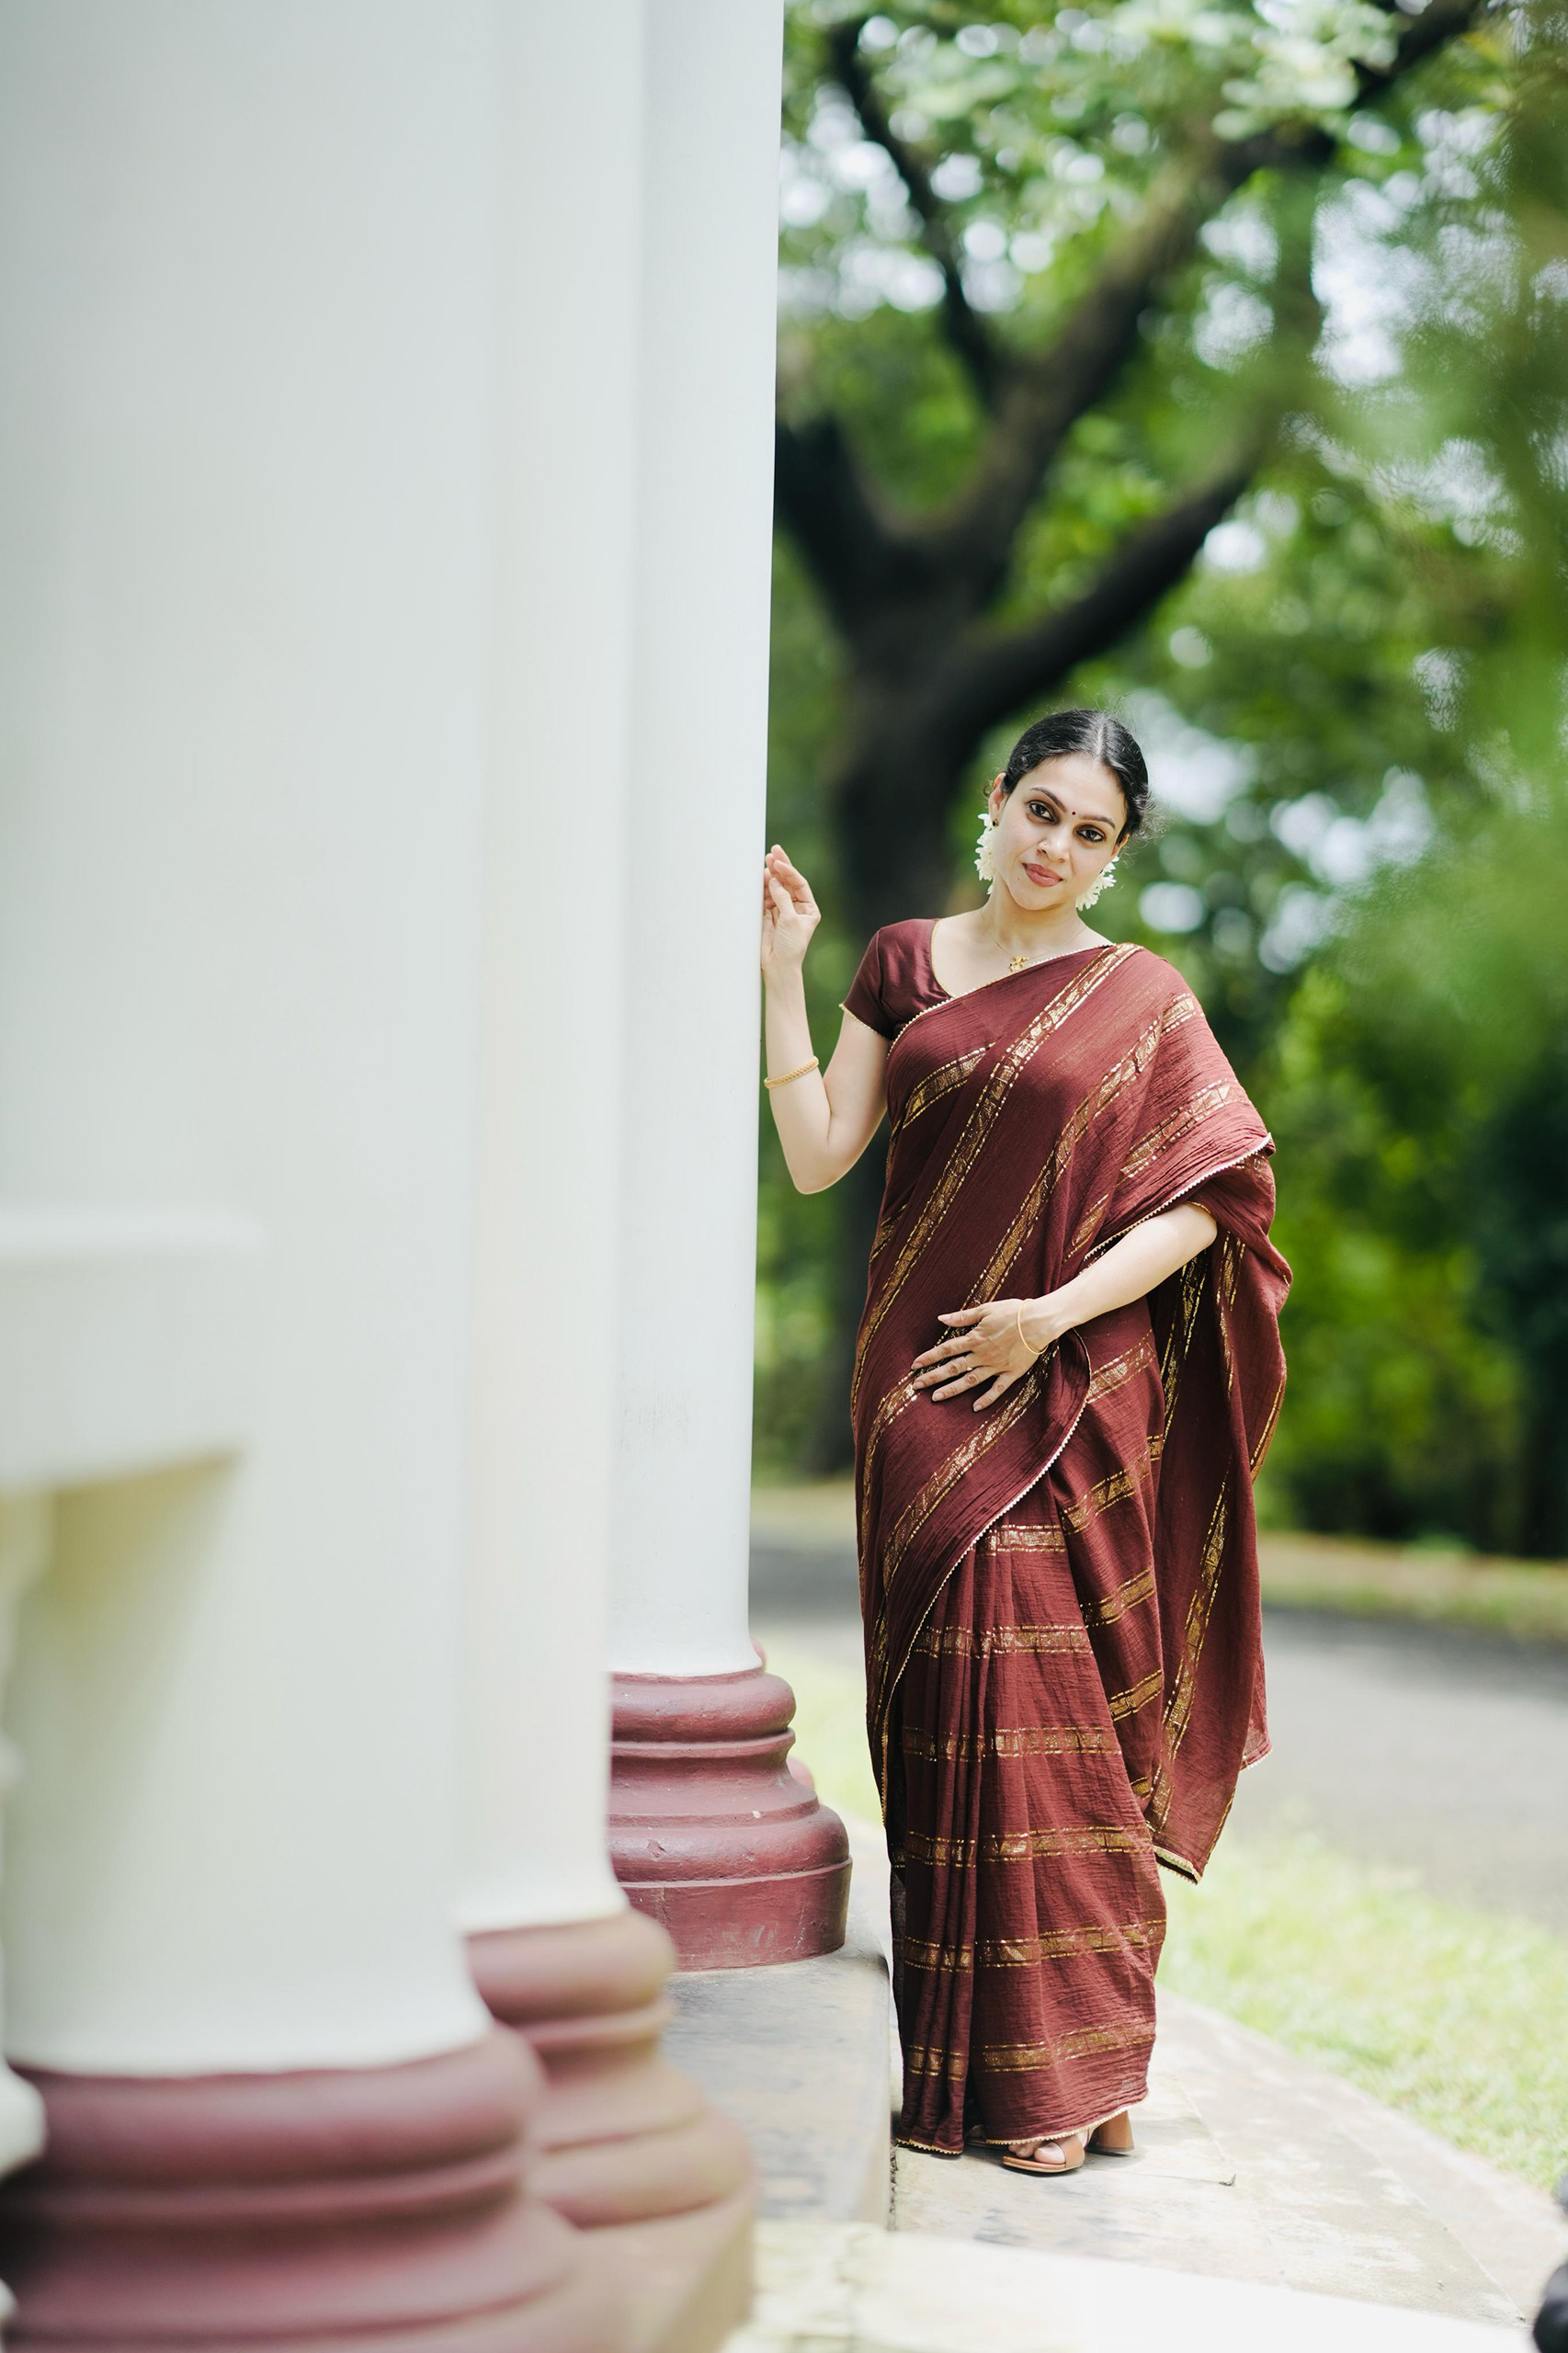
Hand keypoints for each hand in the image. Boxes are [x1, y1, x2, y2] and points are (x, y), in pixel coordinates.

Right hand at [761, 846, 819, 976]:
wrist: (778, 967)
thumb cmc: (791, 947)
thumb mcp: (790, 919)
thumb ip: (782, 898)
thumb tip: (774, 880)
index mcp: (808, 908)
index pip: (799, 884)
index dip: (789, 872)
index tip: (779, 862)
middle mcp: (796, 907)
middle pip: (788, 882)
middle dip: (781, 867)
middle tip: (773, 851)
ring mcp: (781, 910)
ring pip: (775, 887)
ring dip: (770, 875)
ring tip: (765, 861)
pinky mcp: (768, 915)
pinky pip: (765, 897)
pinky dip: (762, 887)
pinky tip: (759, 876)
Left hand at [911, 1297, 1062, 1410]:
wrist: (1040, 1321)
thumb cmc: (1013, 1312)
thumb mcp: (986, 1309)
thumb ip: (962, 1316)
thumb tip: (941, 1318)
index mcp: (975, 1338)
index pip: (946, 1350)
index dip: (929, 1357)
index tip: (914, 1365)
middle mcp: (982, 1355)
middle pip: (953, 1368)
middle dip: (933, 1377)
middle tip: (916, 1386)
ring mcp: (996, 1366)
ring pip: (970, 1381)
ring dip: (952, 1390)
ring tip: (936, 1398)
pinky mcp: (1011, 1373)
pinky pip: (997, 1389)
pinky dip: (986, 1399)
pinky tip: (975, 1408)